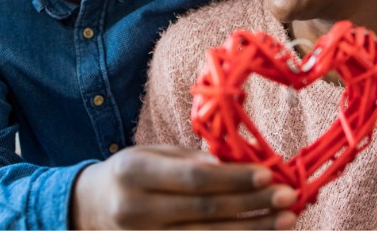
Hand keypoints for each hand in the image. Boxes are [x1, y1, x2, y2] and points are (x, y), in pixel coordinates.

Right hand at [70, 144, 296, 229]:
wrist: (87, 209)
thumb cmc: (129, 174)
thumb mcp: (151, 155)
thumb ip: (188, 161)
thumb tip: (230, 165)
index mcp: (135, 175)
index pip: (194, 180)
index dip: (234, 179)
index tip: (269, 174)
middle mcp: (136, 212)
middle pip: (205, 213)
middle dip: (253, 206)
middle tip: (289, 199)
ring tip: (285, 222)